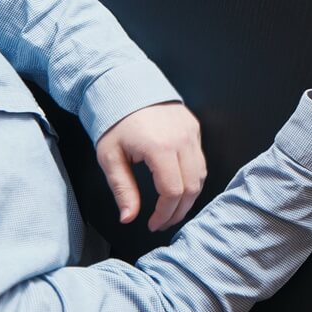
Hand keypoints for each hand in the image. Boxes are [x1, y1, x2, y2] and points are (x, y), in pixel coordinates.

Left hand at [95, 101, 205, 231]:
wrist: (127, 87)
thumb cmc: (115, 122)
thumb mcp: (110, 158)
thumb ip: (122, 189)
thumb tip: (128, 218)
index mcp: (160, 148)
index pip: (172, 191)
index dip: (164, 213)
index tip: (152, 224)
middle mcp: (182, 140)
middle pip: (192, 186)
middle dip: (179, 210)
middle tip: (163, 222)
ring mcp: (192, 133)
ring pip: (201, 174)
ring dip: (189, 196)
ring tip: (172, 209)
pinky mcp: (195, 128)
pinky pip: (200, 160)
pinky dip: (193, 179)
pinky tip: (179, 188)